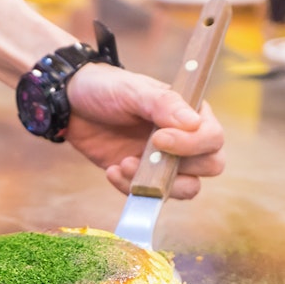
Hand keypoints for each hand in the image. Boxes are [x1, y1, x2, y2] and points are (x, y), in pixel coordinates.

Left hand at [65, 63, 224, 198]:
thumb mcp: (133, 89)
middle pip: (211, 165)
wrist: (71, 105)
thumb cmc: (107, 88)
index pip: (213, 137)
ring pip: (186, 188)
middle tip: (145, 154)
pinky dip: (131, 188)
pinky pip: (151, 194)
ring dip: (157, 183)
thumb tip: (194, 123)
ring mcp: (165, 160)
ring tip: (124, 164)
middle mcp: (185, 139)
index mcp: (190, 113)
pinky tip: (111, 169)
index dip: (192, 143)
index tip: (159, 138)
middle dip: (180, 167)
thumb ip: (163, 104)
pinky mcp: (143, 176)